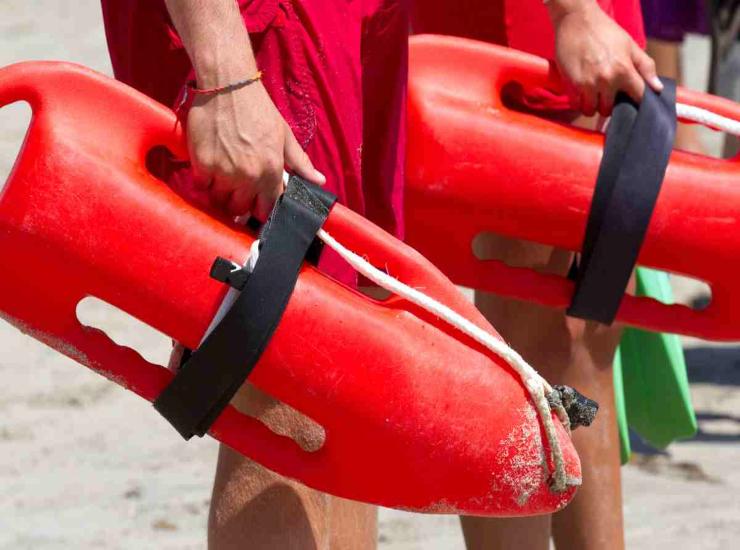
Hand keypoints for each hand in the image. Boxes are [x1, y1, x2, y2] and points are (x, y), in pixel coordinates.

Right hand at [186, 80, 325, 219]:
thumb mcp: (285, 135)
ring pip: (220, 201)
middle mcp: (248, 177)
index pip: (266, 209)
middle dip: (240, 203)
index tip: (257, 202)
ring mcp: (224, 172)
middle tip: (237, 189)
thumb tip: (319, 181)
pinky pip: (202, 187)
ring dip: (221, 194)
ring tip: (223, 179)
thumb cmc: (259, 110)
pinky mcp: (202, 165)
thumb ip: (301, 163)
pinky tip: (209, 169)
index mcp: (271, 171)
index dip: (262, 208)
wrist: (228, 86)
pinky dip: (205, 182)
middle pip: (240, 209)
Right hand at [548, 0, 662, 115]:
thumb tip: (657, 88)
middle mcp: (606, 80)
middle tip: (605, 94)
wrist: (577, 20)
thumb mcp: (630, 45)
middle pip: (609, 109)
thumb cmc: (604, 31)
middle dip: (608, 104)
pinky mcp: (572, 84)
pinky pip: (577, 104)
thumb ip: (645, 67)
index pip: (637, 97)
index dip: (636, 100)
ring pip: (591, 110)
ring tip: (592, 94)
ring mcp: (588, 84)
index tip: (632, 99)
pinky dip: (579, 101)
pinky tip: (581, 90)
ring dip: (592, 105)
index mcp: (624, 70)